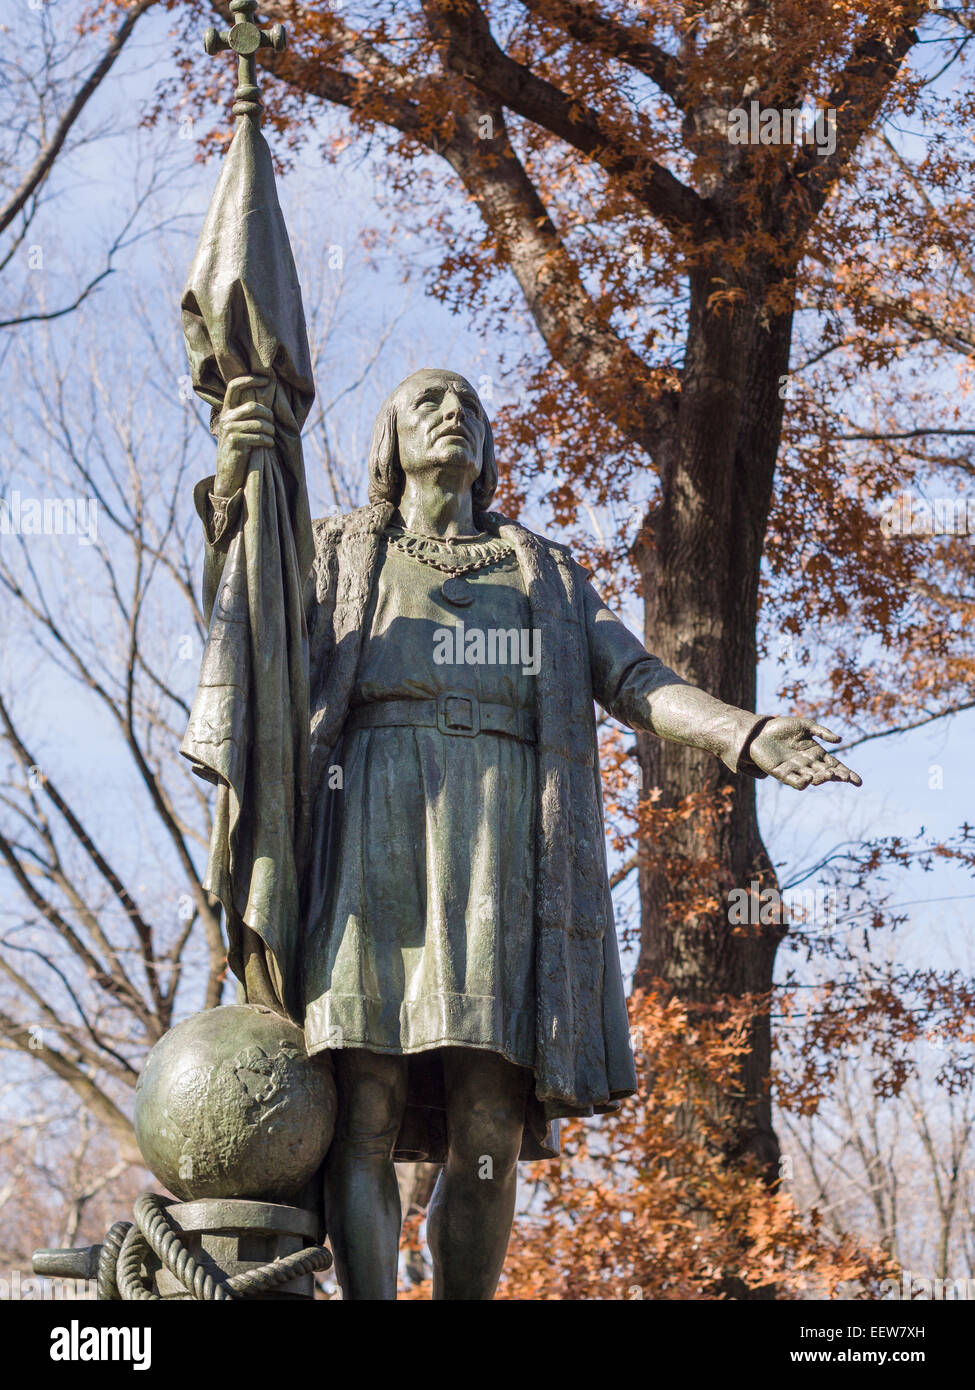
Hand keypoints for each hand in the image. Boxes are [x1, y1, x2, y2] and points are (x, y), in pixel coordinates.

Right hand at [213, 375, 274, 496]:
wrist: (228, 474)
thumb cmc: (240, 449)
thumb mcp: (240, 428)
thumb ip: (248, 415)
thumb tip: (267, 398)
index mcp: (227, 410)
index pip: (234, 386)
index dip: (250, 379)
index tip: (265, 379)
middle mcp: (226, 418)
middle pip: (254, 406)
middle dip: (269, 416)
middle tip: (272, 426)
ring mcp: (229, 430)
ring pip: (260, 423)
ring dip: (271, 431)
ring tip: (270, 438)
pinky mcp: (235, 442)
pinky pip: (259, 437)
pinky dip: (268, 442)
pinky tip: (268, 446)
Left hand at [745, 716, 861, 789]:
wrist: (759, 731)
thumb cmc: (782, 727)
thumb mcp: (805, 725)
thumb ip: (822, 732)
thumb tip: (839, 741)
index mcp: (816, 753)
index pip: (835, 766)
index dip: (846, 773)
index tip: (858, 781)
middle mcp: (808, 763)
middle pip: (826, 773)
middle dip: (837, 776)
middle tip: (844, 776)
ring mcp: (795, 769)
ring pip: (812, 778)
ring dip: (821, 778)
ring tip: (828, 775)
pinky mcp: (781, 773)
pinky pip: (793, 781)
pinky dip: (801, 782)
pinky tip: (808, 780)